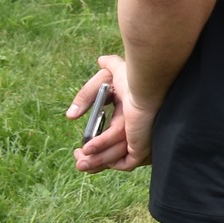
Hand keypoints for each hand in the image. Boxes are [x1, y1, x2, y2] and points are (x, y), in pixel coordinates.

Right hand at [67, 54, 154, 171]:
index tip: (79, 149)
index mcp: (131, 121)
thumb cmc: (134, 79)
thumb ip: (108, 67)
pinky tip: (90, 151)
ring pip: (115, 158)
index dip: (96, 147)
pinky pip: (124, 162)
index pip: (114, 140)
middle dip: (93, 159)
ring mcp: (140, 142)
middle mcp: (136, 133)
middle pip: (114, 153)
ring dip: (95, 161)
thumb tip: (100, 60)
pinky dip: (106, 160)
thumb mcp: (112, 75)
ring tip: (80, 159)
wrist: (146, 86)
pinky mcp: (141, 148)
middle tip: (77, 159)